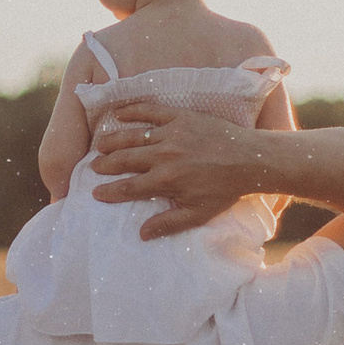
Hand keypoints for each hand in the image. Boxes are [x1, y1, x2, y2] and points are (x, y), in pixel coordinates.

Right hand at [87, 95, 265, 237]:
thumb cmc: (225, 189)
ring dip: (112, 141)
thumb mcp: (198, 213)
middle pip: (124, 159)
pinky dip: (133, 111)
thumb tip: (141, 234)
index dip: (109, 191)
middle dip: (105, 165)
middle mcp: (163, 155)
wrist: (250, 160)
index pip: (128, 187)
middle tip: (93, 167)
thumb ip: (168, 223)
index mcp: (166, 180)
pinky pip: (151, 111)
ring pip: (132, 136)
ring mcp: (171, 133)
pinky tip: (118, 114)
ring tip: (99, 145)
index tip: (95, 193)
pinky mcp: (181, 117)